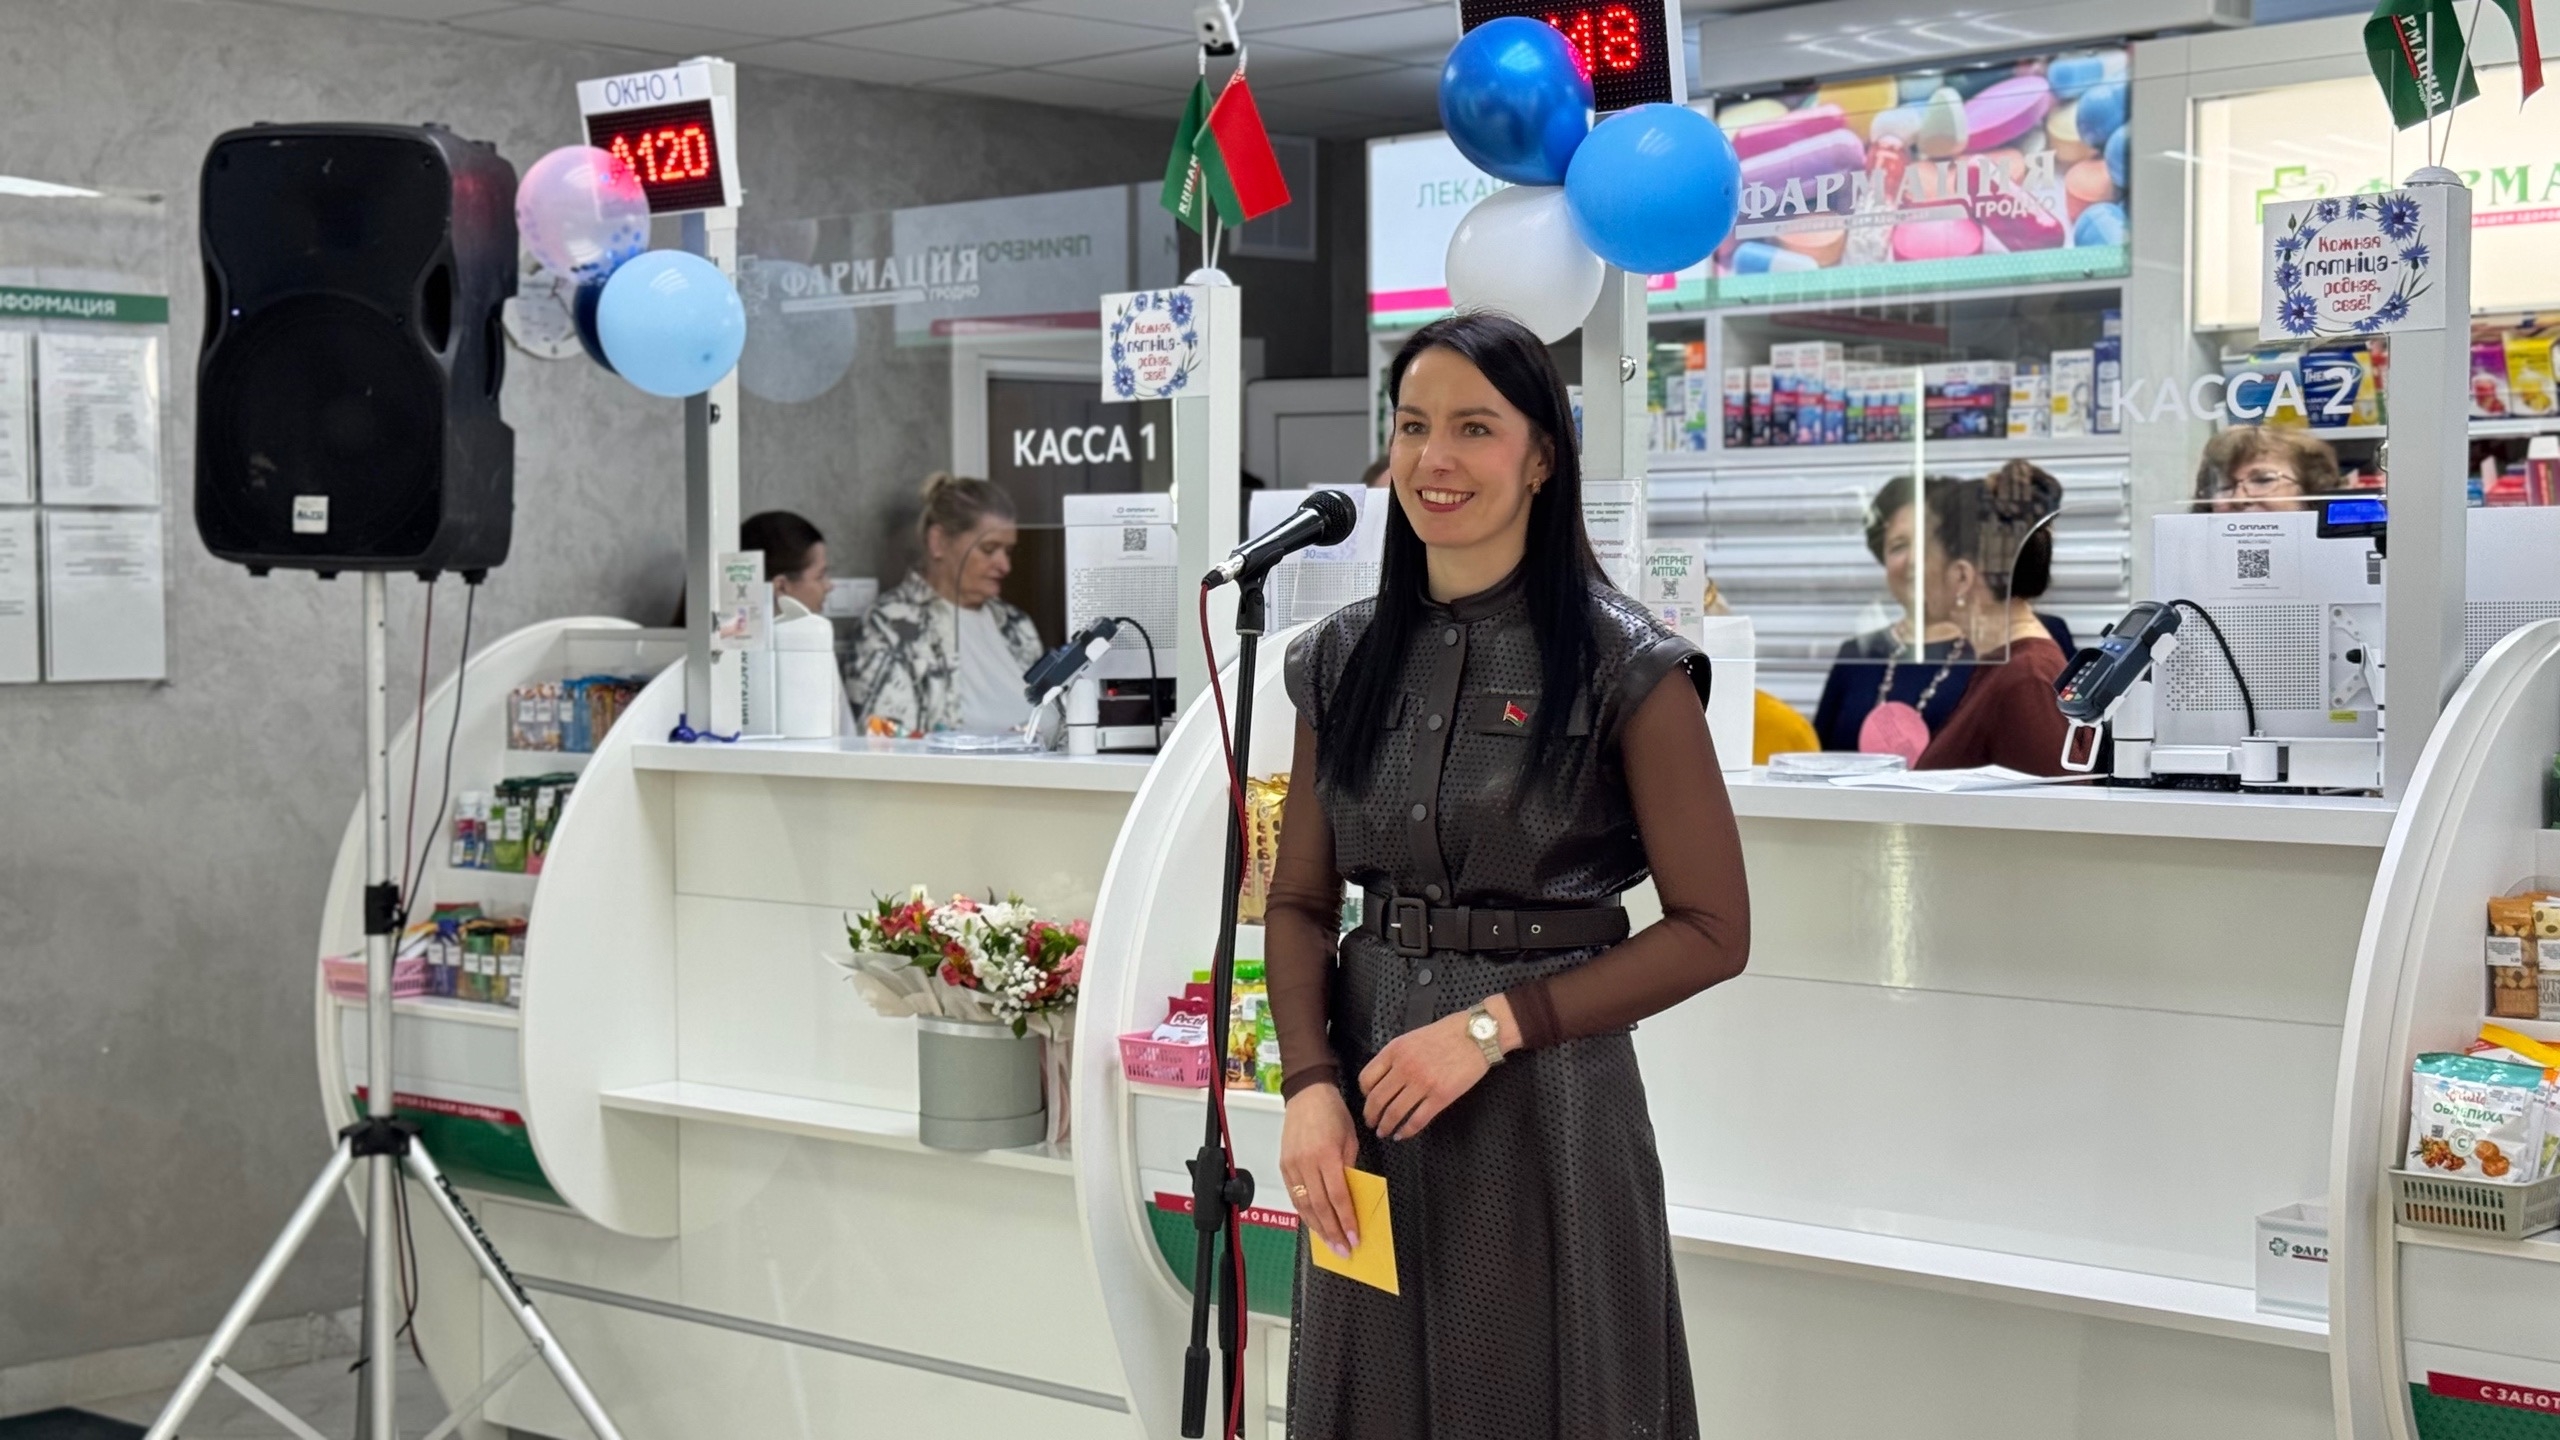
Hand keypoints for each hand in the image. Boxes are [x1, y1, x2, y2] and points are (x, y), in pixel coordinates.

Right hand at [1280, 1085, 1360, 1256]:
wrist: (1307, 1094)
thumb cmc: (1334, 1114)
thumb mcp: (1350, 1140)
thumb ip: (1349, 1169)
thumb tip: (1350, 1198)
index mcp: (1327, 1155)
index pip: (1338, 1196)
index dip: (1346, 1220)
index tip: (1354, 1238)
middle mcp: (1306, 1163)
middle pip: (1320, 1206)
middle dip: (1332, 1232)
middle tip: (1343, 1251)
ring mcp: (1292, 1165)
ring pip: (1304, 1205)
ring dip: (1318, 1228)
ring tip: (1329, 1244)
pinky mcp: (1283, 1166)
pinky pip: (1294, 1196)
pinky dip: (1304, 1213)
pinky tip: (1314, 1224)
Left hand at [1358, 999, 1515, 1141]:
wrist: (1476, 1035)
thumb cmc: (1447, 1033)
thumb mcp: (1412, 1038)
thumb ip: (1396, 1056)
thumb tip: (1384, 1078)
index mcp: (1395, 1051)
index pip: (1367, 1078)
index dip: (1364, 1094)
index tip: (1368, 1100)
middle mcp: (1404, 1068)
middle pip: (1377, 1099)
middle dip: (1371, 1116)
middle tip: (1371, 1123)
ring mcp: (1422, 1083)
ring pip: (1394, 1113)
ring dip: (1386, 1126)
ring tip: (1384, 1132)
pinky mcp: (1440, 1097)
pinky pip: (1417, 1120)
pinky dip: (1407, 1131)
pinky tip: (1403, 1135)